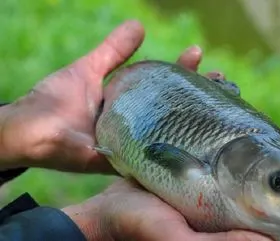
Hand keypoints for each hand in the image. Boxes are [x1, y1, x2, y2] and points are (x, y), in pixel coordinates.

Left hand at [0, 21, 241, 173]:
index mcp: (131, 102)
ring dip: (193, 122)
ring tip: (218, 105)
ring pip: (170, 133)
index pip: (164, 84)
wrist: (31, 129)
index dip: (183, 70)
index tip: (200, 55)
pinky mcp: (123, 162)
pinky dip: (174, 155)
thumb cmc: (56, 100)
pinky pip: (151, 161)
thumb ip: (114, 50)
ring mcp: (134, 144)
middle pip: (174, 108)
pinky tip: (198, 148)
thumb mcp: (90, 69)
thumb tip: (139, 24)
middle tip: (221, 78)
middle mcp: (138, 124)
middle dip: (199, 92)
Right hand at [62, 131, 279, 240]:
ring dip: (268, 144)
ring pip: (248, 162)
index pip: (274, 205)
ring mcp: (209, 184)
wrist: (106, 211)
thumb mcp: (181, 239)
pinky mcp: (193, 169)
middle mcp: (224, 203)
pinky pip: (222, 149)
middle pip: (267, 181)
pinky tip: (243, 118)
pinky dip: (236, 131)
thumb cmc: (140, 228)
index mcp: (228, 221)